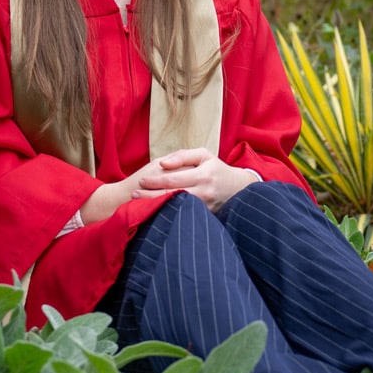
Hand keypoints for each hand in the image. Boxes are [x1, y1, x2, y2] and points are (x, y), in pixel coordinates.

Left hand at [129, 148, 256, 211]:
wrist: (239, 188)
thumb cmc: (217, 168)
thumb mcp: (203, 155)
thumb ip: (181, 156)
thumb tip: (162, 164)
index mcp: (203, 175)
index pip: (172, 180)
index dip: (154, 181)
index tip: (141, 181)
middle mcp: (205, 192)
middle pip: (171, 196)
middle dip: (149, 196)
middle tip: (134, 195)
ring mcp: (205, 207)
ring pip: (176, 208)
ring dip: (156, 207)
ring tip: (139, 204)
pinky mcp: (206, 217)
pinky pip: (183, 215)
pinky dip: (168, 213)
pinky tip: (155, 211)